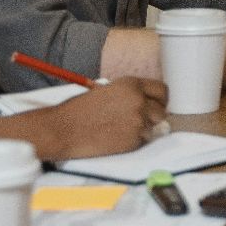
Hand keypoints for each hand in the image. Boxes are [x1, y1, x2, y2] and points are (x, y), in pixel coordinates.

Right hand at [48, 78, 168, 158]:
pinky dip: (133, 140)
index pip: (162, 90)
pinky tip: (115, 137)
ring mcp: (138, 121)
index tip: (156, 104)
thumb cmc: (78, 110)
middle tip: (140, 119)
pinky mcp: (133, 140)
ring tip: (121, 128)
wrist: (64, 129)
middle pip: (161, 111)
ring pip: (153, 127)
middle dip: (153, 115)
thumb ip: (128, 94)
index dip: (159, 99)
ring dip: (142, 128)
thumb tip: (145, 101)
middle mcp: (138, 101)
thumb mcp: (106, 90)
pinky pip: (142, 140)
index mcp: (131, 85)